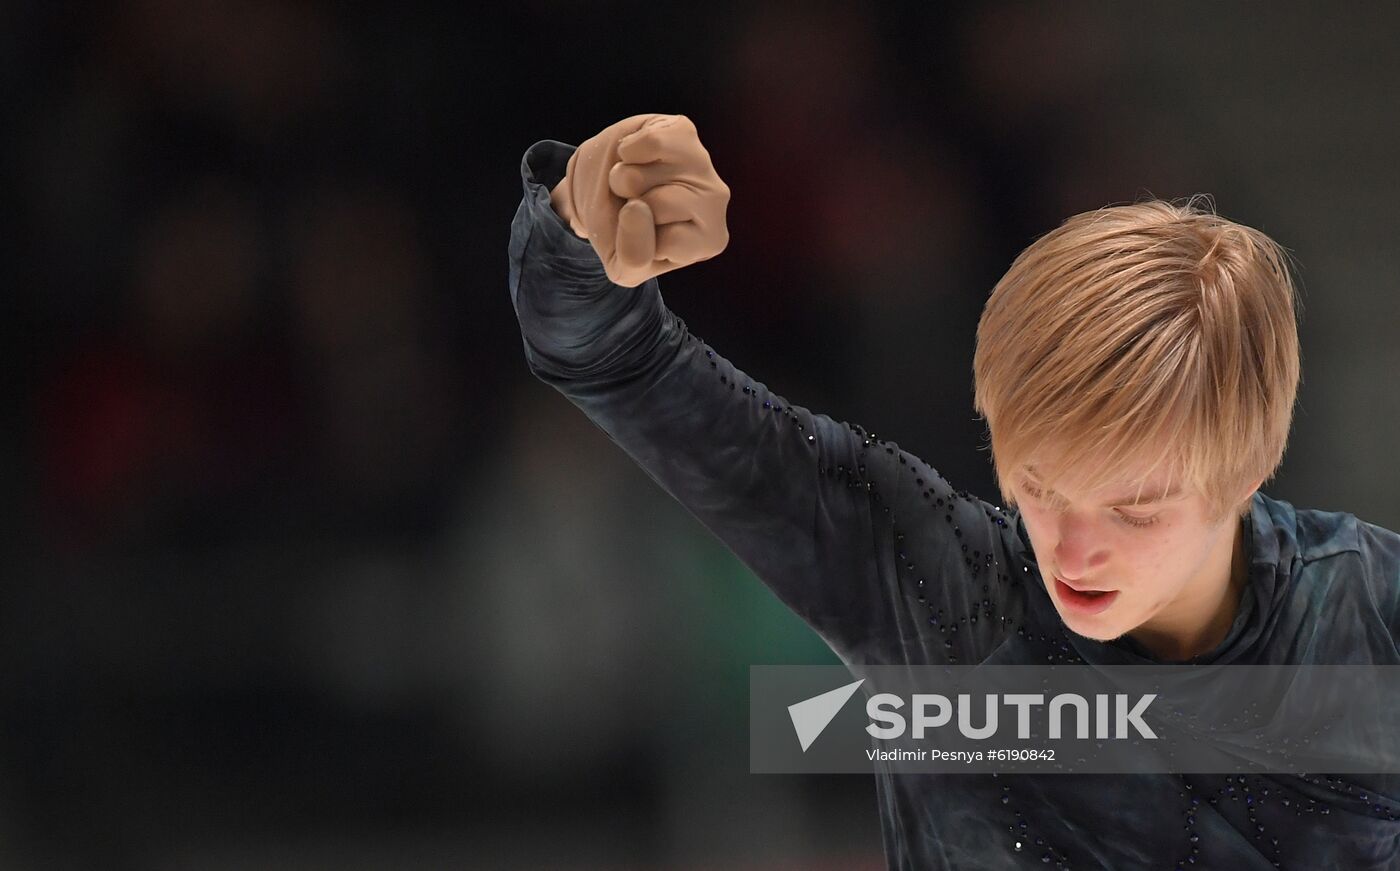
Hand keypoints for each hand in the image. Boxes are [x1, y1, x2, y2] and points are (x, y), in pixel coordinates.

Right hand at [550, 114, 729, 286]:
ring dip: (622, 180)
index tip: (644, 234)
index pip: (670, 242)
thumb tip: (638, 207)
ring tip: (633, 184)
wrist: (605, 187)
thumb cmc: (622, 230)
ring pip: (642, 176)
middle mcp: (716, 201)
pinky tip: (633, 158)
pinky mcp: (684, 131)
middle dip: (630, 206)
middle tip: (634, 205)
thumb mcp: (622, 265)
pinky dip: (626, 152)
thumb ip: (633, 256)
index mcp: (709, 240)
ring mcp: (703, 162)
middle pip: (660, 204)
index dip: (640, 239)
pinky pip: (649, 142)